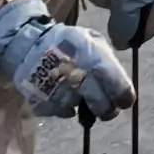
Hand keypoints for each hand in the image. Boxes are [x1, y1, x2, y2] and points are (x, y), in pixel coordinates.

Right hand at [0, 0, 134, 123]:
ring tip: (77, 91)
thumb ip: (106, 60)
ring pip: (84, 110)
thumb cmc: (66, 42)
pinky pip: (63, 112)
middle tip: (106, 107)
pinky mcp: (45, 104)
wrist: (28, 45)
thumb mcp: (91, 41)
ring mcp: (61, 93)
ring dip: (83, 104)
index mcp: (96, 60)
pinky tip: (61, 92)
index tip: (125, 101)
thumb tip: (119, 82)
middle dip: (107, 110)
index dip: (125, 97)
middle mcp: (80, 78)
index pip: (119, 87)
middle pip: (103, 107)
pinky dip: (65, 106)